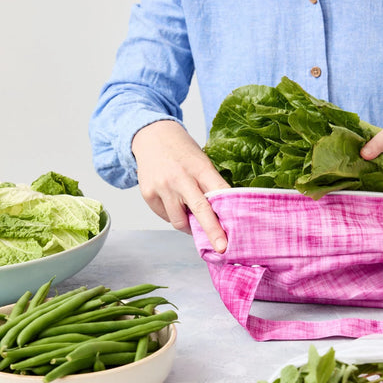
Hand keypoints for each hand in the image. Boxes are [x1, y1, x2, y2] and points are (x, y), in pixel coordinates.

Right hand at [131, 120, 229, 252]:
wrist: (151, 135)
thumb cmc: (182, 151)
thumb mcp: (202, 161)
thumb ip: (211, 185)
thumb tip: (223, 214)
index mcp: (200, 167)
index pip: (218, 193)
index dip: (227, 214)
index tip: (234, 234)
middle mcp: (180, 178)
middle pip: (200, 210)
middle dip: (212, 231)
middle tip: (222, 247)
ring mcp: (162, 187)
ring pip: (179, 221)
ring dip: (190, 227)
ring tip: (193, 218)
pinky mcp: (148, 194)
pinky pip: (165, 217)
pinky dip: (174, 216)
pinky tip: (175, 203)